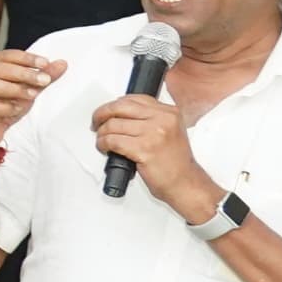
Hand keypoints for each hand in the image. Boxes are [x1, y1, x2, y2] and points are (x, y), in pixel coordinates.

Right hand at [0, 47, 63, 149]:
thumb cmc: (2, 109)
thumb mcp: (26, 92)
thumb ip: (41, 78)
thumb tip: (62, 64)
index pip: (6, 55)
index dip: (25, 58)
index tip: (45, 64)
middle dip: (22, 74)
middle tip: (43, 81)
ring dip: (12, 89)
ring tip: (31, 95)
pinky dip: (1, 107)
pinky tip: (14, 109)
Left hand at [85, 90, 215, 219]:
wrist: (185, 183)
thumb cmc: (175, 162)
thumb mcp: (169, 131)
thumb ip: (150, 119)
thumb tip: (121, 113)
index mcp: (169, 112)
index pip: (134, 98)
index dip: (114, 105)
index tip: (106, 112)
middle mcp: (163, 119)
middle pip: (120, 107)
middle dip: (101, 114)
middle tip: (96, 123)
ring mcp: (154, 133)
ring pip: (113, 125)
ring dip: (101, 134)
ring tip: (103, 140)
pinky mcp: (144, 149)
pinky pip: (112, 141)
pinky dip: (103, 144)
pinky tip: (105, 148)